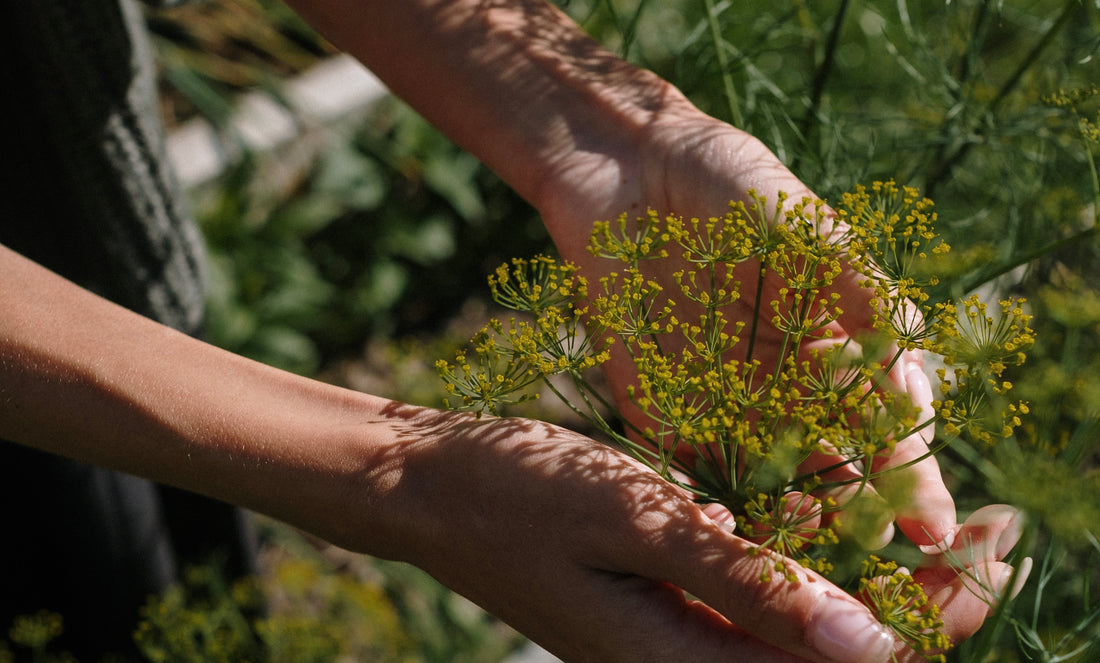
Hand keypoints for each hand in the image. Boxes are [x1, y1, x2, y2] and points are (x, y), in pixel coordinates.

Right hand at [351, 405, 1022, 662]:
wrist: (429, 487)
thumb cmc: (517, 494)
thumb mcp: (636, 523)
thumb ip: (748, 584)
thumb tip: (872, 644)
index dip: (938, 615)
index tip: (1002, 543)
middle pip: (838, 654)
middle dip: (930, 599)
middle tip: (1002, 527)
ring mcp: (674, 638)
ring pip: (806, 625)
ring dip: (877, 577)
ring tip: (941, 519)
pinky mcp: (664, 605)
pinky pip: (759, 597)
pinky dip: (810, 560)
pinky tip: (837, 511)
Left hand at [534, 107, 954, 549]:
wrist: (627, 172)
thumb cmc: (730, 184)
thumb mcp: (807, 225)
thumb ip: (860, 290)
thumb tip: (913, 366)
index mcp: (835, 348)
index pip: (885, 427)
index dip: (911, 477)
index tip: (931, 527)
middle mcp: (785, 387)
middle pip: (831, 470)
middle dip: (854, 516)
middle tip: (869, 553)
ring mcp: (722, 404)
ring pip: (765, 484)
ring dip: (787, 522)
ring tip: (805, 553)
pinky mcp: (659, 409)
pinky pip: (688, 471)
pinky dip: (708, 506)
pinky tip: (728, 536)